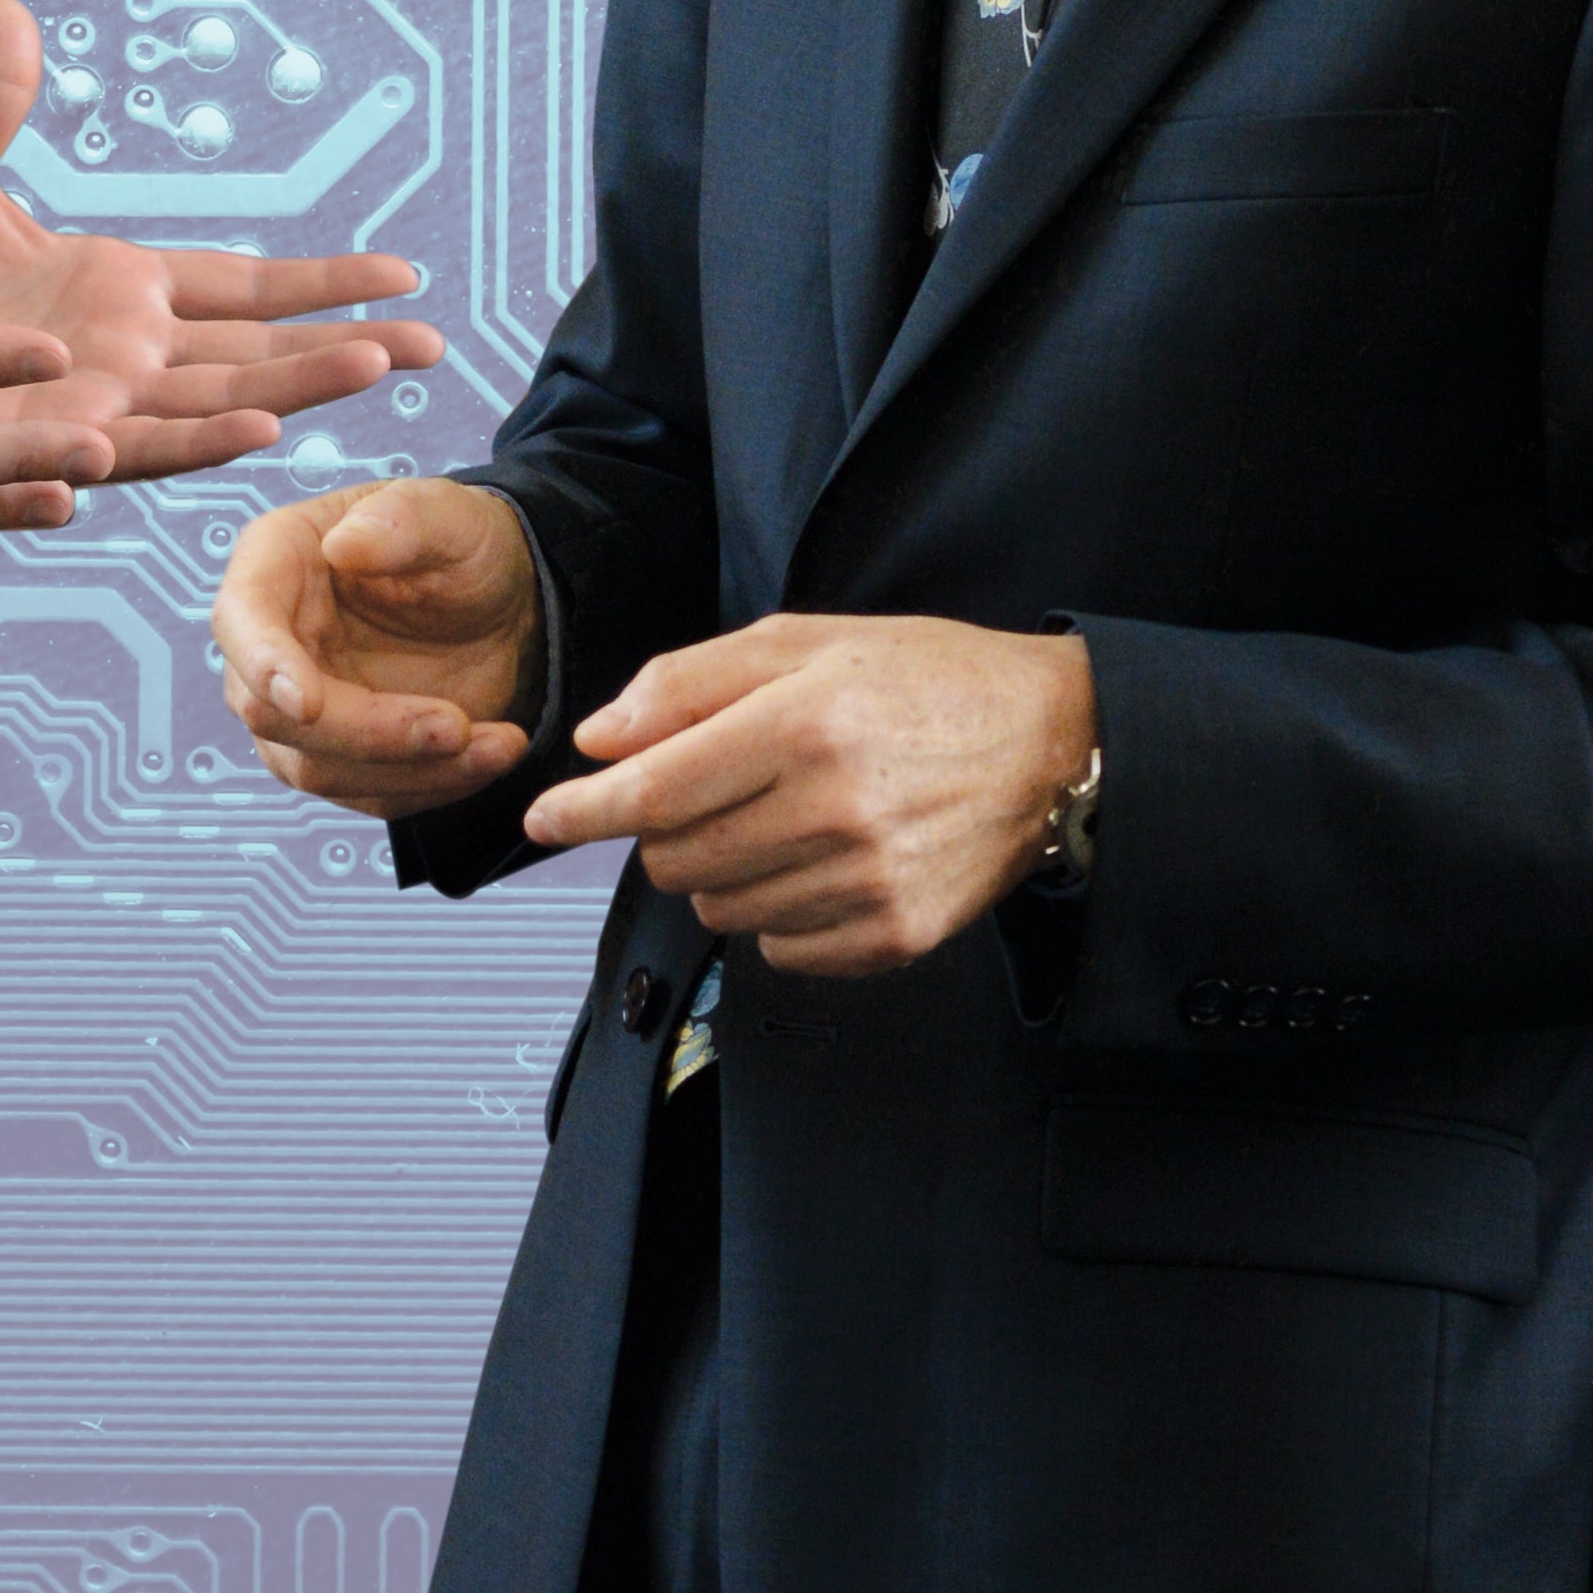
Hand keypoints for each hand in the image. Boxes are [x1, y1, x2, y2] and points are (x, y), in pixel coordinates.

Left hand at [0, 0, 447, 486]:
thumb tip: (4, 8)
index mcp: (119, 287)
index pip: (243, 283)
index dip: (320, 280)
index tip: (403, 273)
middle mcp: (126, 354)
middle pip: (255, 352)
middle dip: (341, 348)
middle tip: (434, 347)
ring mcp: (95, 407)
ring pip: (214, 404)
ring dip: (290, 390)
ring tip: (369, 371)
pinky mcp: (47, 451)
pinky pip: (129, 452)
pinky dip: (189, 445)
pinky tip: (252, 435)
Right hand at [212, 477, 543, 817]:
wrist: (503, 602)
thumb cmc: (463, 542)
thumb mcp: (450, 514)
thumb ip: (400, 520)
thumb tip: (343, 547)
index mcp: (276, 562)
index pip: (241, 620)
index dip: (263, 665)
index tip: (307, 702)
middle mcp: (271, 639)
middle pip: (270, 713)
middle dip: (365, 733)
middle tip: (457, 726)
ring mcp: (298, 704)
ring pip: (316, 767)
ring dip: (409, 769)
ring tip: (498, 743)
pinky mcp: (341, 754)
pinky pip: (366, 793)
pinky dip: (431, 787)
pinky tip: (490, 754)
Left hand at [517, 614, 1095, 975]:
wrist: (1046, 741)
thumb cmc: (922, 678)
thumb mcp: (803, 641)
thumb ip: (689, 683)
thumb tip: (600, 739)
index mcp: (805, 723)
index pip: (655, 787)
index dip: (585, 808)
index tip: (545, 818)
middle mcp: (835, 809)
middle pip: (677, 857)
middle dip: (663, 830)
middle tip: (708, 792)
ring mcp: (869, 882)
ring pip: (722, 910)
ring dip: (720, 872)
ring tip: (776, 820)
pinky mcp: (898, 935)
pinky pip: (780, 951)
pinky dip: (775, 915)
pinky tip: (815, 864)